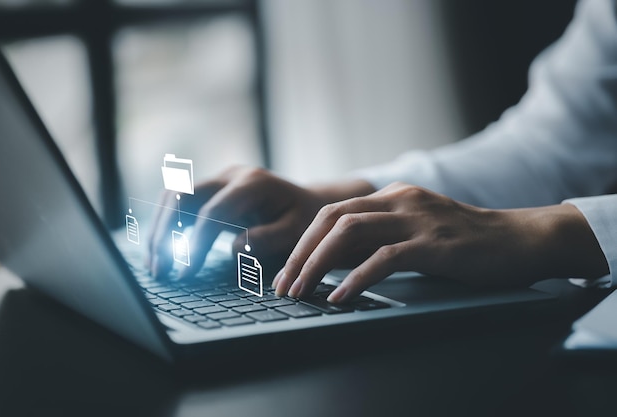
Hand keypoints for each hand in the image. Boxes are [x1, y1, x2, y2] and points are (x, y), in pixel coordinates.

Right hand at [148, 166, 374, 278]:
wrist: (308, 203)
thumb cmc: (305, 220)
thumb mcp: (296, 231)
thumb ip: (267, 239)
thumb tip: (233, 248)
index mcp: (253, 183)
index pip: (212, 212)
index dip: (195, 243)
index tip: (186, 272)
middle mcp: (231, 175)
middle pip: (183, 196)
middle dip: (165, 233)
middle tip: (159, 270)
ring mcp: (219, 179)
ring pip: (174, 196)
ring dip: (160, 229)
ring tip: (154, 265)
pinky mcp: (212, 190)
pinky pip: (179, 203)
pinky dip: (167, 226)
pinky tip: (162, 252)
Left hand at [273, 183, 608, 302]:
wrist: (519, 239)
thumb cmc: (465, 242)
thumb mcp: (415, 231)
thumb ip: (378, 238)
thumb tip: (335, 262)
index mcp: (391, 196)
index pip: (333, 213)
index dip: (304, 241)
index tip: (288, 270)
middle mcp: (398, 200)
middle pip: (333, 219)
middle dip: (302, 252)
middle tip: (284, 284)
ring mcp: (416, 219)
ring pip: (350, 233)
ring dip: (318, 264)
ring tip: (301, 291)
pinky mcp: (433, 243)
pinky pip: (384, 259)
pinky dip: (356, 277)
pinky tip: (340, 296)